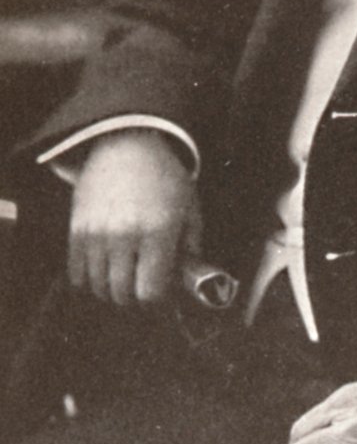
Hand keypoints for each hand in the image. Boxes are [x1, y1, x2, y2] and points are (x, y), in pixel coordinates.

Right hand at [68, 129, 200, 304]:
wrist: (126, 144)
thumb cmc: (163, 176)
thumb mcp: (190, 207)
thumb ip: (192, 246)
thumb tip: (185, 279)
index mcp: (157, 232)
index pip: (150, 292)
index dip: (157, 299)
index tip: (161, 291)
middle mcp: (124, 236)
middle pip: (122, 295)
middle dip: (135, 296)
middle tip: (142, 283)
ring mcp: (96, 234)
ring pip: (98, 287)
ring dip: (112, 288)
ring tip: (124, 273)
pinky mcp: (76, 230)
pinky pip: (77, 274)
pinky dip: (90, 278)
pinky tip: (104, 267)